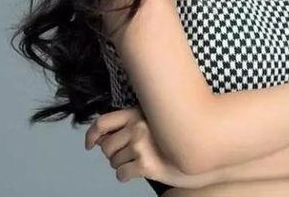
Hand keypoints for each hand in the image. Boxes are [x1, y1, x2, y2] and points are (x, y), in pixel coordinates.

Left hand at [84, 106, 209, 187]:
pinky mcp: (146, 165)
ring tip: (135, 162)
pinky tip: (135, 172)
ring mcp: (142, 146)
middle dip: (111, 154)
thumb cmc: (174, 134)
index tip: (90, 144)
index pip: (103, 122)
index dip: (92, 135)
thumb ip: (131, 122)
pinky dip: (125, 176)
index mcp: (137, 113)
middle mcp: (137, 127)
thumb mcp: (153, 119)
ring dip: (120, 165)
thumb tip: (104, 137)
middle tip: (123, 156)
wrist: (197, 148)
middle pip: (107, 147)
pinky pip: (122, 174)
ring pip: (114, 162)